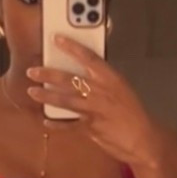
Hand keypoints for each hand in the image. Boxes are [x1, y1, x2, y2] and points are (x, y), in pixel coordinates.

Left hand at [26, 38, 164, 170]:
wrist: (143, 138)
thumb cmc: (132, 113)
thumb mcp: (121, 89)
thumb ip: (102, 80)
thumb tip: (83, 73)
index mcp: (111, 78)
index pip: (89, 57)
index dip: (71, 47)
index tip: (56, 39)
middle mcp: (101, 92)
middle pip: (70, 79)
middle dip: (49, 74)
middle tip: (33, 71)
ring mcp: (95, 110)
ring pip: (65, 100)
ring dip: (47, 95)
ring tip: (33, 91)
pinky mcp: (91, 128)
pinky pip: (69, 124)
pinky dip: (56, 123)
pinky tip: (46, 120)